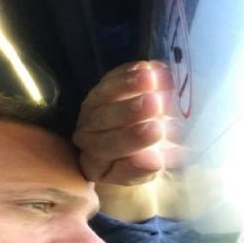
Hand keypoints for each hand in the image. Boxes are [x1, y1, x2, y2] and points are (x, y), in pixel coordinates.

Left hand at [73, 61, 172, 185]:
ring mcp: (92, 107)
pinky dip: (132, 72)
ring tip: (152, 79)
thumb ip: (142, 169)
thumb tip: (153, 161)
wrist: (138, 149)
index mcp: (93, 159)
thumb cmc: (139, 165)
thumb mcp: (142, 174)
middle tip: (155, 104)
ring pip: (105, 94)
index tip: (157, 132)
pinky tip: (152, 68)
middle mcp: (86, 132)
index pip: (107, 148)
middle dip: (130, 110)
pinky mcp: (103, 87)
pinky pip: (114, 77)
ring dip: (129, 84)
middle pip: (104, 119)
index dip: (131, 140)